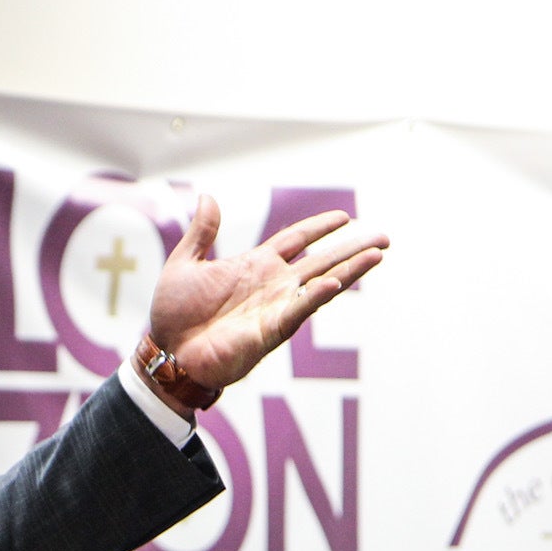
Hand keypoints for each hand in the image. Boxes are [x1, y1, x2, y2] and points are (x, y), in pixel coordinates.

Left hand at [147, 199, 386, 402]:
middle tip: (384, 237)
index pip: (296, 241)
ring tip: (377, 255)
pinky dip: (315, 297)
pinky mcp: (271, 330)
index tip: (345, 217)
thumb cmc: (174, 316)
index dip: (319, 228)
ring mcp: (275, 307)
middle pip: (321, 261)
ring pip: (321, 284)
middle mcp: (272, 285)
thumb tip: (207, 196)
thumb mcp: (184, 264)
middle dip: (352, 248)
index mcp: (255, 266)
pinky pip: (298, 310)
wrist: (167, 354)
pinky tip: (334, 283)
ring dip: (350, 270)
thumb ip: (202, 232)